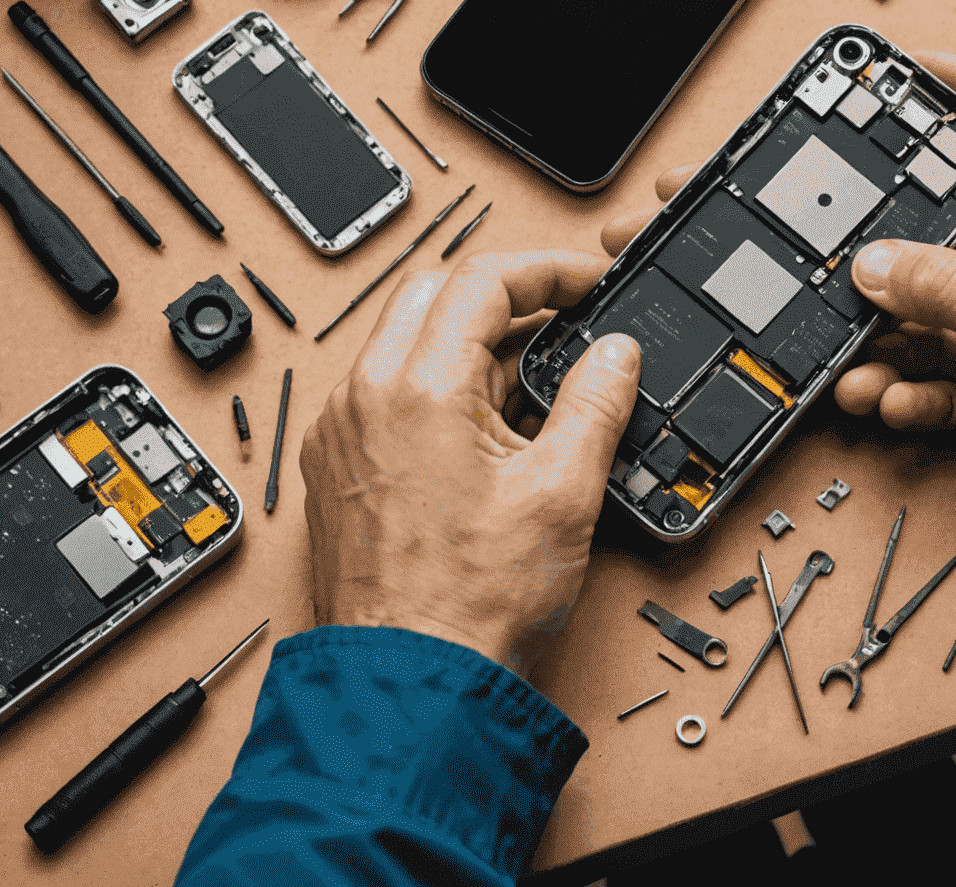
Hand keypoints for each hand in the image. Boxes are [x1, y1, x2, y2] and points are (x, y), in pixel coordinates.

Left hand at [301, 251, 639, 677]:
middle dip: (507, 293)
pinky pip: (391, 387)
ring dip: (475, 339)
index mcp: (416, 387)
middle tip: (563, 315)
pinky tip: (493, 424)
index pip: (483, 279)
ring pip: (409, 337)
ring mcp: (344, 430)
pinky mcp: (340, 464)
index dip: (548, 269)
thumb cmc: (468, 606)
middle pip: (436, 292)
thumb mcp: (562, 491)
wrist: (411, 685)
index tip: (587, 282)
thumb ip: (596, 403)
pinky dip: (443, 381)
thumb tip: (615, 354)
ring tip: (538, 382)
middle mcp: (364, 396)